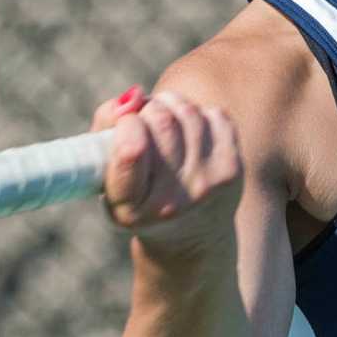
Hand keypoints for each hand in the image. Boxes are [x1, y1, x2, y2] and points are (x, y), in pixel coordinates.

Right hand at [87, 85, 243, 253]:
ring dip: (171, 104)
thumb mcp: (106, 176)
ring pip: (188, 112)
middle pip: (161, 120)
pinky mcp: (232, 171)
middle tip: (144, 119)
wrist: (190, 239)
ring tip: (164, 121)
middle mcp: (172, 202)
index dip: (126, 124)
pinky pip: (215, 115)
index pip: (132, 149)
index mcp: (132, 210)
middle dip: (148, 109)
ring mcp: (207, 186)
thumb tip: (134, 96)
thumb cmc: (137, 198)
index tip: (126, 125)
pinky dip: (200, 114)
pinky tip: (190, 134)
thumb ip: (104, 130)